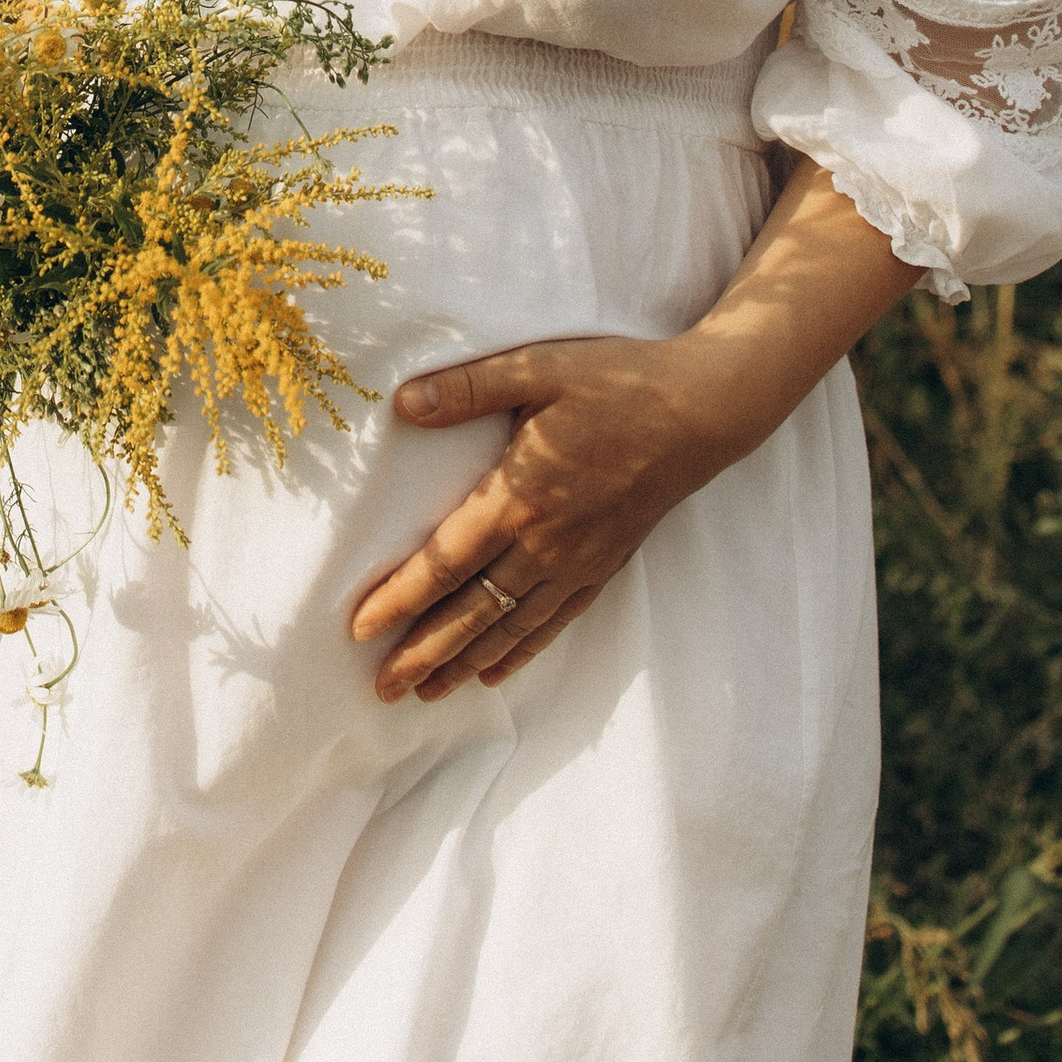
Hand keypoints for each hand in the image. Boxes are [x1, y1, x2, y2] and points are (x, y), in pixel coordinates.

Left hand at [349, 334, 752, 701]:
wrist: (701, 411)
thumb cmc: (617, 382)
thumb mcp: (538, 367)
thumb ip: (469, 387)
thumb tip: (403, 402)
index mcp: (520, 497)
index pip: (446, 562)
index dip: (400, 598)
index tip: (359, 630)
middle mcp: (546, 543)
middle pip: (472, 612)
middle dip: (423, 653)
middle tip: (381, 689)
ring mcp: (578, 561)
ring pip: (511, 629)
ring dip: (465, 663)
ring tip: (425, 694)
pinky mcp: (605, 565)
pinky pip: (555, 622)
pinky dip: (521, 652)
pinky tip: (495, 672)